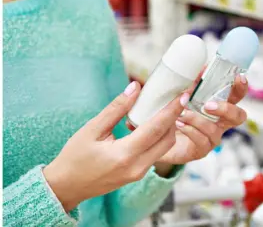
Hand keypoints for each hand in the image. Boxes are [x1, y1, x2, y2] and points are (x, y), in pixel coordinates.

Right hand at [43, 82, 187, 211]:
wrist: (67, 187)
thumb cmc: (75, 157)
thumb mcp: (92, 129)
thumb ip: (117, 108)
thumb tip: (136, 87)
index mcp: (125, 155)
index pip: (157, 128)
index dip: (172, 110)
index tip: (183, 95)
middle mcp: (137, 167)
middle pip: (168, 139)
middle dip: (175, 118)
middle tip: (177, 99)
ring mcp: (140, 173)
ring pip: (165, 147)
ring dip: (169, 128)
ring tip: (166, 108)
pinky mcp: (139, 174)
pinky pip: (157, 153)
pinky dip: (160, 137)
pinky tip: (154, 123)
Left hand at [156, 75, 247, 163]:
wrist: (160, 138)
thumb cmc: (175, 114)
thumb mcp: (183, 97)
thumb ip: (193, 85)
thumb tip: (200, 70)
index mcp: (220, 106)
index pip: (236, 96)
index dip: (241, 88)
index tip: (239, 77)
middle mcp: (220, 123)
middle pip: (238, 116)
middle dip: (226, 109)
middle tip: (208, 105)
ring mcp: (212, 137)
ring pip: (214, 129)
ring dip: (197, 119)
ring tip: (183, 113)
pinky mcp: (201, 149)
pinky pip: (201, 140)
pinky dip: (190, 130)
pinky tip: (179, 123)